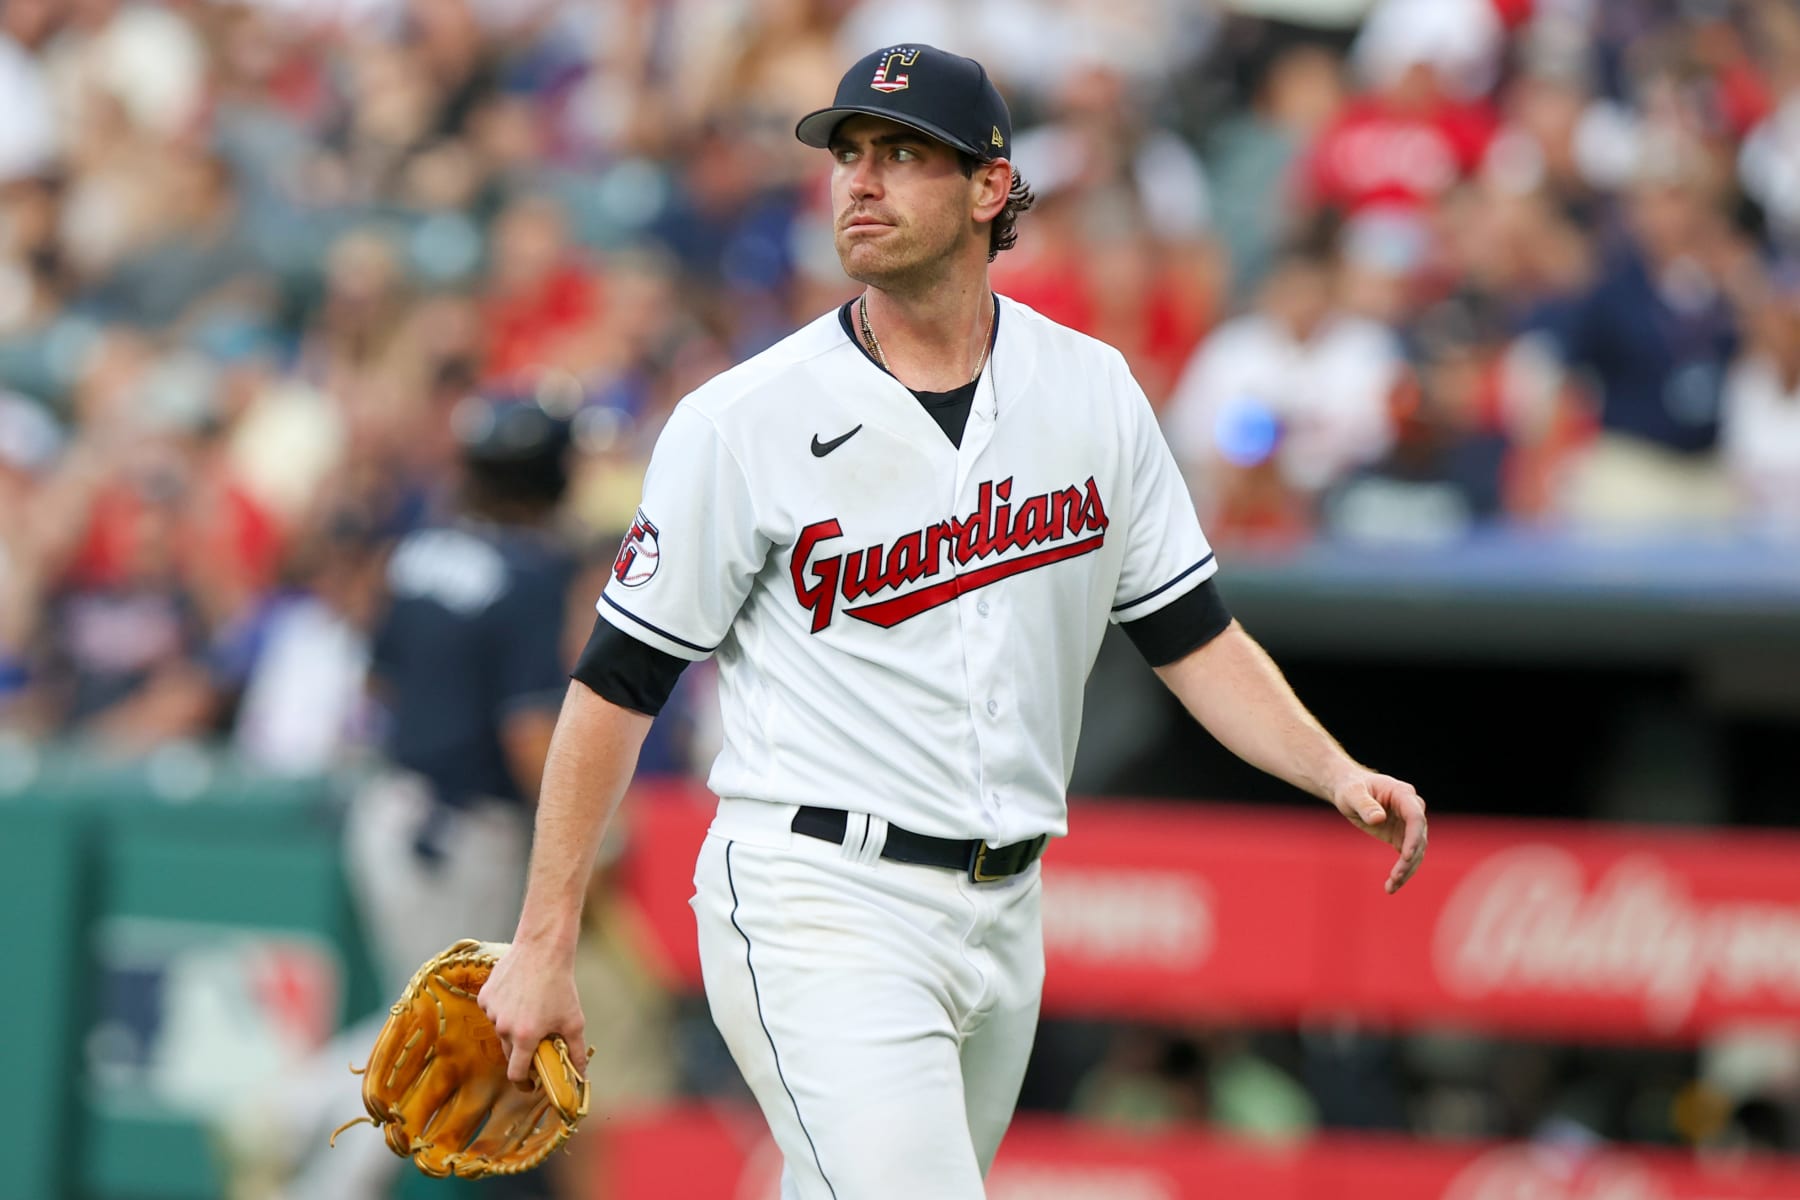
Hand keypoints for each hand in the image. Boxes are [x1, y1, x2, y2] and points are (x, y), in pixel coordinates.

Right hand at [478, 939, 587, 1087]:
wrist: (542, 950)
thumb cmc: (561, 986)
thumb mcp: (574, 1021)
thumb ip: (576, 1052)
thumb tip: (581, 1076)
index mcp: (525, 1037)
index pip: (516, 1073)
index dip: (523, 1082)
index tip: (530, 1084)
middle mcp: (504, 1027)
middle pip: (509, 1052)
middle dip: (521, 1051)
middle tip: (537, 1038)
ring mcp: (492, 1011)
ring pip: (500, 1029)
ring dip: (512, 1026)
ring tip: (531, 1007)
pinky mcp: (485, 996)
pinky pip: (492, 1011)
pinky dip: (503, 1009)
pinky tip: (519, 994)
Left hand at [1330, 772, 1427, 893]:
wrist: (1350, 791)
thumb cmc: (1350, 788)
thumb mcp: (1351, 794)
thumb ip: (1364, 805)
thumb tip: (1378, 818)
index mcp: (1402, 793)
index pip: (1415, 817)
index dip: (1414, 837)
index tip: (1405, 856)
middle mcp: (1412, 809)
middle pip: (1419, 837)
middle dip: (1409, 859)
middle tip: (1395, 877)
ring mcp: (1409, 824)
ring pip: (1416, 851)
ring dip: (1407, 870)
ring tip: (1391, 887)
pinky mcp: (1403, 837)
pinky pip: (1407, 857)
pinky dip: (1402, 872)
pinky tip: (1391, 887)